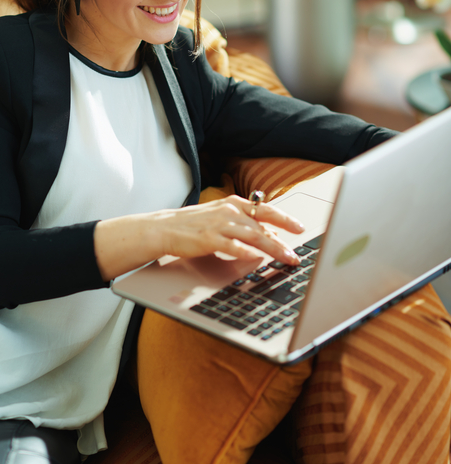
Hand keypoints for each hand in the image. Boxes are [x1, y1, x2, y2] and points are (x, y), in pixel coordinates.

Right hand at [94, 195, 303, 281]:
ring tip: (286, 259)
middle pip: (263, 224)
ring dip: (272, 248)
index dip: (285, 218)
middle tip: (297, 251)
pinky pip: (232, 246)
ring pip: (253, 236)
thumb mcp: (220, 218)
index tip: (300, 227)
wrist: (163, 228)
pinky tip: (257, 259)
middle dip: (284, 238)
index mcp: (233, 203)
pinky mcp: (209, 238)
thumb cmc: (193, 225)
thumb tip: (267, 235)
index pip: (265, 209)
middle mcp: (229, 211)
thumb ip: (243, 224)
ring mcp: (219, 224)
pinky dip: (246, 252)